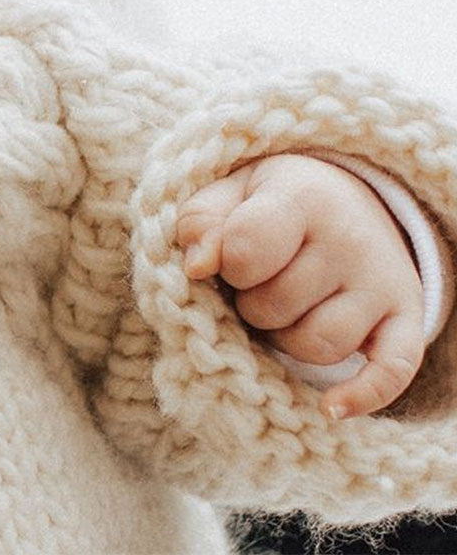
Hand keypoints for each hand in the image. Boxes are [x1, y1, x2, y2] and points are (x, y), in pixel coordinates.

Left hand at [176, 153, 424, 418]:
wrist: (349, 200)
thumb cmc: (272, 203)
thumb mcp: (231, 193)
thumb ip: (201, 222)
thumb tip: (196, 267)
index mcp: (302, 197)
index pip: (245, 251)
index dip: (224, 266)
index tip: (230, 257)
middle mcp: (350, 238)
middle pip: (275, 306)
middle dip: (251, 304)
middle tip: (258, 282)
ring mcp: (382, 283)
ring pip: (318, 347)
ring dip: (286, 340)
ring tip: (286, 308)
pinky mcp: (405, 321)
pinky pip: (392, 373)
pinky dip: (362, 395)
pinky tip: (330, 408)